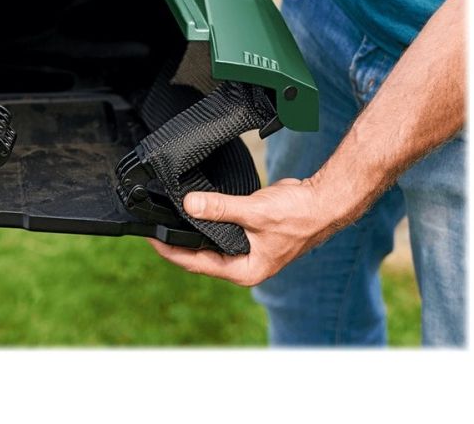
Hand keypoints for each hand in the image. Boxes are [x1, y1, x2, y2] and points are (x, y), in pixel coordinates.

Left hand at [149, 177, 344, 286]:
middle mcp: (244, 265)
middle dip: (175, 243)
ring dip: (189, 233)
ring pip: (208, 244)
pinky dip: (204, 223)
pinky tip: (190, 212)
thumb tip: (189, 205)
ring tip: (164, 220)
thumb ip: (220, 209)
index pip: (197, 264)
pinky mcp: (248, 235)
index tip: (150, 238)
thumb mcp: (254, 211)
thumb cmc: (298, 214)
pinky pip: (219, 231)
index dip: (170, 251)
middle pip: (199, 257)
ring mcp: (246, 251)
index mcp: (245, 270)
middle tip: (150, 227)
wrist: (323, 202)